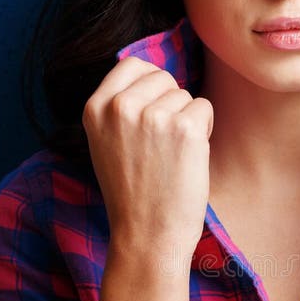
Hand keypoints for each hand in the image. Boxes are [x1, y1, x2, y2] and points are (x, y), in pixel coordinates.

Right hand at [82, 56, 213, 259]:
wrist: (147, 236)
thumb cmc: (132, 194)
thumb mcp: (106, 143)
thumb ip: (118, 109)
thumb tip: (152, 76)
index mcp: (94, 108)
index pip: (132, 64)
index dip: (151, 85)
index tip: (153, 111)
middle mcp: (120, 106)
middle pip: (163, 78)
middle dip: (171, 104)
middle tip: (162, 145)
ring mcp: (152, 115)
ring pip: (186, 95)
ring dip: (187, 121)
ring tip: (171, 157)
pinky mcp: (184, 127)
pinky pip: (204, 109)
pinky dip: (204, 132)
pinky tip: (187, 159)